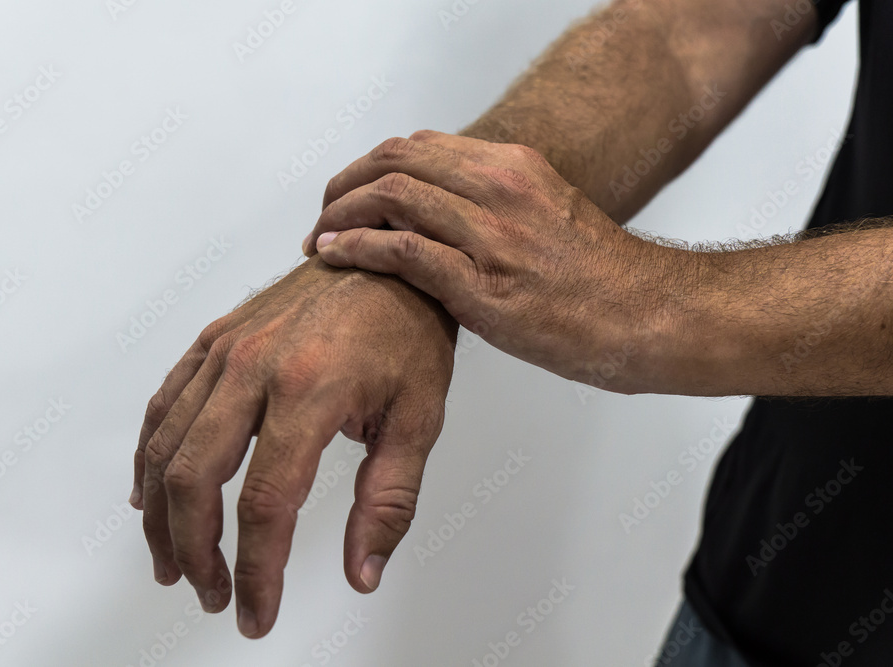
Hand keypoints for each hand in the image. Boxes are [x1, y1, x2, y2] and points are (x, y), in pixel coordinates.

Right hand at [130, 256, 455, 636]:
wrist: (389, 256)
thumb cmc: (408, 331)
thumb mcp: (419, 419)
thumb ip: (388, 501)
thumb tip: (362, 572)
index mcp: (309, 390)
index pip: (266, 504)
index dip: (257, 572)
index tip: (257, 612)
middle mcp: (254, 367)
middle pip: (196, 479)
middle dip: (197, 552)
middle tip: (212, 593)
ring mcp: (226, 349)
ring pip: (167, 445)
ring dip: (161, 516)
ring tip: (174, 563)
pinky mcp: (214, 339)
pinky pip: (163, 404)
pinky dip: (148, 455)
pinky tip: (150, 493)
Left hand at [303, 131, 686, 392]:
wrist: (651, 318)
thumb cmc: (599, 279)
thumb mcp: (548, 216)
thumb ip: (493, 207)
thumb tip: (441, 216)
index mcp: (513, 167)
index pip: (416, 147)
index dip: (368, 168)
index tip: (348, 196)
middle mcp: (500, 188)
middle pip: (394, 161)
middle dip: (343, 186)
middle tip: (323, 216)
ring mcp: (492, 235)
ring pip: (390, 197)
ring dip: (339, 217)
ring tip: (318, 241)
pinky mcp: (485, 286)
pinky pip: (403, 250)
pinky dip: (357, 249)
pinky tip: (335, 258)